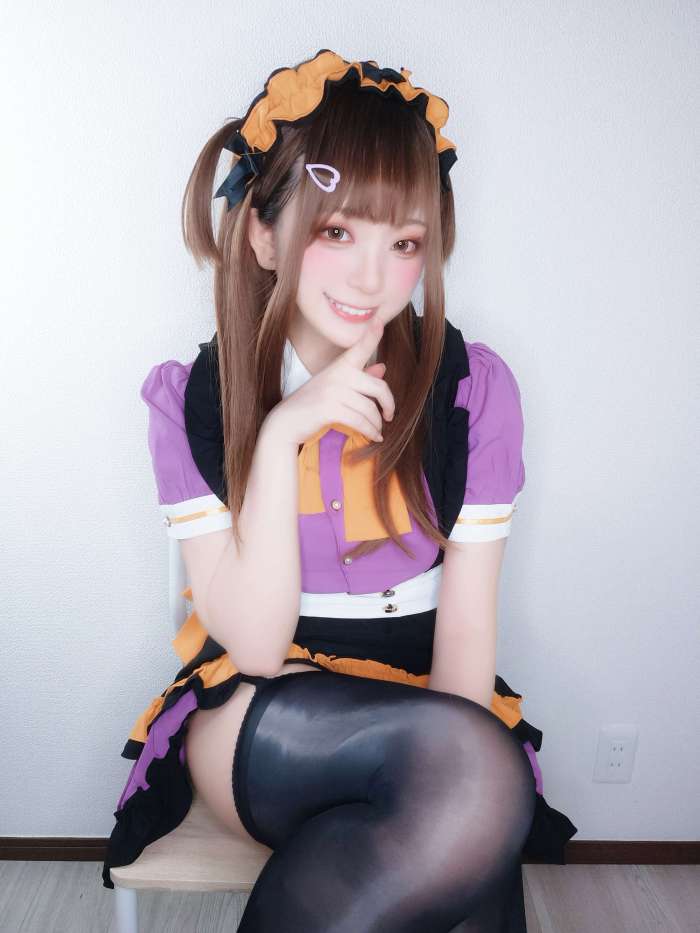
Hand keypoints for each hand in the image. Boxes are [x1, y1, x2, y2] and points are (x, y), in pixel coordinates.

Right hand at [265, 319, 394, 445]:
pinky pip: (359, 421)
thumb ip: (360, 378)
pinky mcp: (328, 408)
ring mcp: (332, 391)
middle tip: (389, 415)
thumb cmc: (311, 404)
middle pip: (378, 387)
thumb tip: (382, 369)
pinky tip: (374, 436)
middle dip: (389, 405)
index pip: (360, 347)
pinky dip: (370, 431)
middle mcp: (338, 374)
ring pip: (369, 409)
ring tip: (377, 430)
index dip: (372, 333)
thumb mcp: (335, 387)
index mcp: (340, 366)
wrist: (285, 423)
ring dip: (377, 424)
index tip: (379, 318)